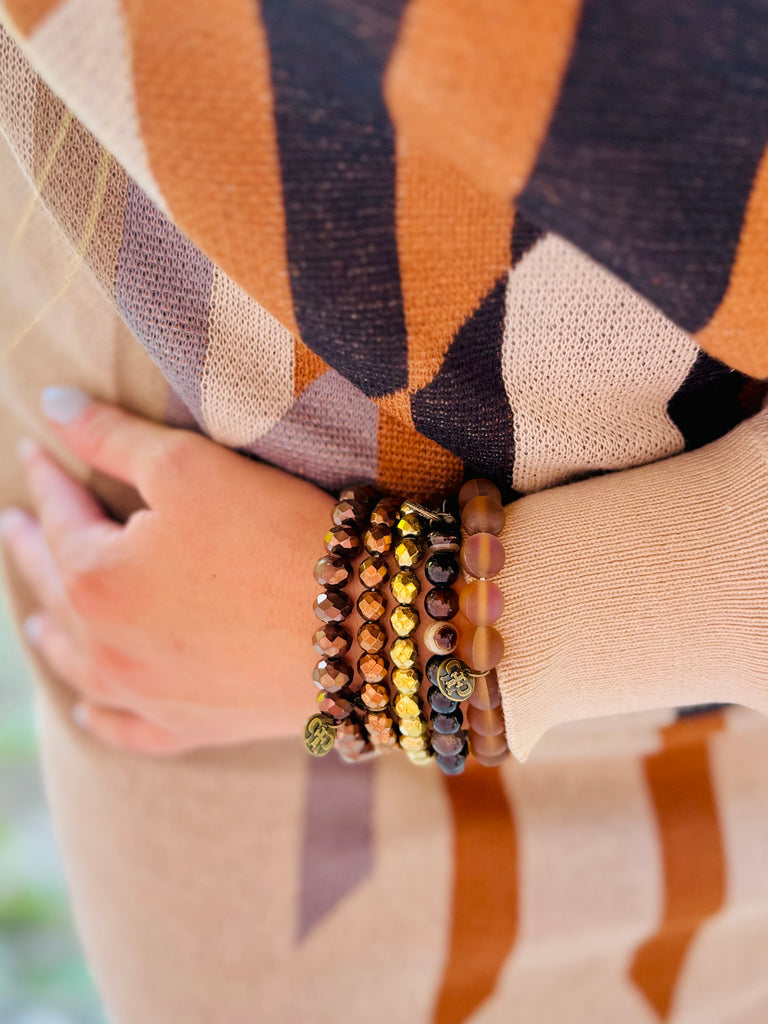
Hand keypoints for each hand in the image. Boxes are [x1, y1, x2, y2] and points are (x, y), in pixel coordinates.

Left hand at [0, 389, 332, 753]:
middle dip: (31, 549)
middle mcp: (106, 646)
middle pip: (55, 589)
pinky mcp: (190, 727)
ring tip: (31, 618)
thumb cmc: (272, 534)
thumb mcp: (188, 465)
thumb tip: (54, 403)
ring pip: (77, 663)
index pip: (61, 514)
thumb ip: (113, 436)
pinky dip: (99, 716)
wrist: (357, 626)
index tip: (34, 451)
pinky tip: (85, 709)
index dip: (47, 476)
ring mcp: (146, 695)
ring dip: (51, 634)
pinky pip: (125, 727)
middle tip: (13, 527)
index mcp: (94, 578)